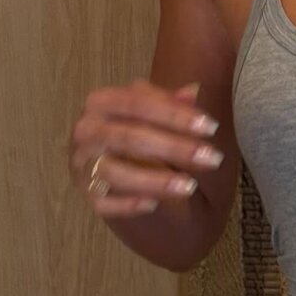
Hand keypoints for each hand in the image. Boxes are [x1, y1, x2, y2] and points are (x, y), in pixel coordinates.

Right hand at [68, 79, 223, 218]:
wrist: (112, 164)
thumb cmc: (137, 128)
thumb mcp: (153, 111)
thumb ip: (171, 102)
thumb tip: (193, 90)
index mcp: (101, 102)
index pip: (138, 103)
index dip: (175, 115)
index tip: (211, 126)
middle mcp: (86, 132)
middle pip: (130, 138)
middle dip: (174, 148)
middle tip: (212, 158)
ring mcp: (83, 165)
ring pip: (116, 173)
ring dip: (155, 181)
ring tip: (190, 186)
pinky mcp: (88, 195)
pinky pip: (104, 203)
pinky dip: (127, 204)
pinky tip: (154, 204)